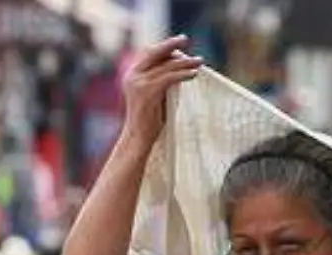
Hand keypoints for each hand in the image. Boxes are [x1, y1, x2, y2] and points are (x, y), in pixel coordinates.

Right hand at [120, 36, 204, 151]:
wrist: (137, 138)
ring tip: (199, 61)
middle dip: (171, 44)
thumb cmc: (148, 121)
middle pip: (155, 52)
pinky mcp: (148, 91)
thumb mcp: (154, 95)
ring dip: (185, 62)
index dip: (165, 47)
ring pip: (166, 65)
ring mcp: (139, 83)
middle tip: (186, 39)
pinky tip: (194, 74)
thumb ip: (161, 81)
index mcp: (132, 75)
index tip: (179, 44)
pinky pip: (170, 77)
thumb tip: (179, 68)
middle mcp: (133, 75)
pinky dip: (183, 74)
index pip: (149, 54)